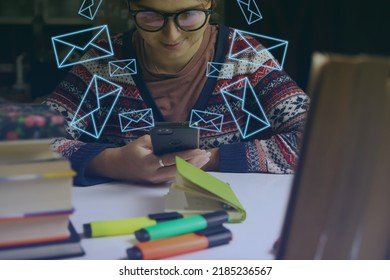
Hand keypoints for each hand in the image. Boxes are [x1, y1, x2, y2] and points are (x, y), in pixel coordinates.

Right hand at [86, 135, 210, 183]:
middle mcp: (154, 174)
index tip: (198, 150)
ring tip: (205, 159)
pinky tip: (196, 165)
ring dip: (193, 167)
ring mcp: (156, 181)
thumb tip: (176, 141)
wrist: (118, 166)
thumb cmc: (130, 151)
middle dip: (194, 162)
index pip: (172, 159)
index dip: (186, 155)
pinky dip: (186, 170)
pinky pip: (175, 176)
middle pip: (179, 169)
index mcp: (149, 163)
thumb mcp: (142, 141)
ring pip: (179, 175)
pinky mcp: (158, 182)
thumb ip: (158, 140)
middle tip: (206, 155)